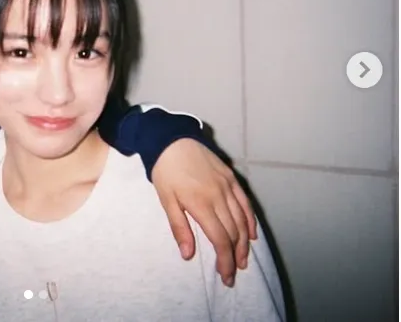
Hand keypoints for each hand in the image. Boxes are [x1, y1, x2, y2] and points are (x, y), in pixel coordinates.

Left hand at [151, 139, 255, 287]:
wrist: (171, 139)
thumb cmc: (165, 171)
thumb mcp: (166, 200)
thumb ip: (179, 227)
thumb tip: (188, 255)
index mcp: (202, 204)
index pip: (220, 239)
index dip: (225, 260)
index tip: (226, 276)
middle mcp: (219, 196)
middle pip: (233, 233)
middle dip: (235, 256)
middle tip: (233, 273)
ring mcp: (227, 186)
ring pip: (242, 220)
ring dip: (244, 243)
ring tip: (243, 259)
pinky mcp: (231, 177)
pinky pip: (245, 202)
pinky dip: (250, 220)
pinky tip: (251, 233)